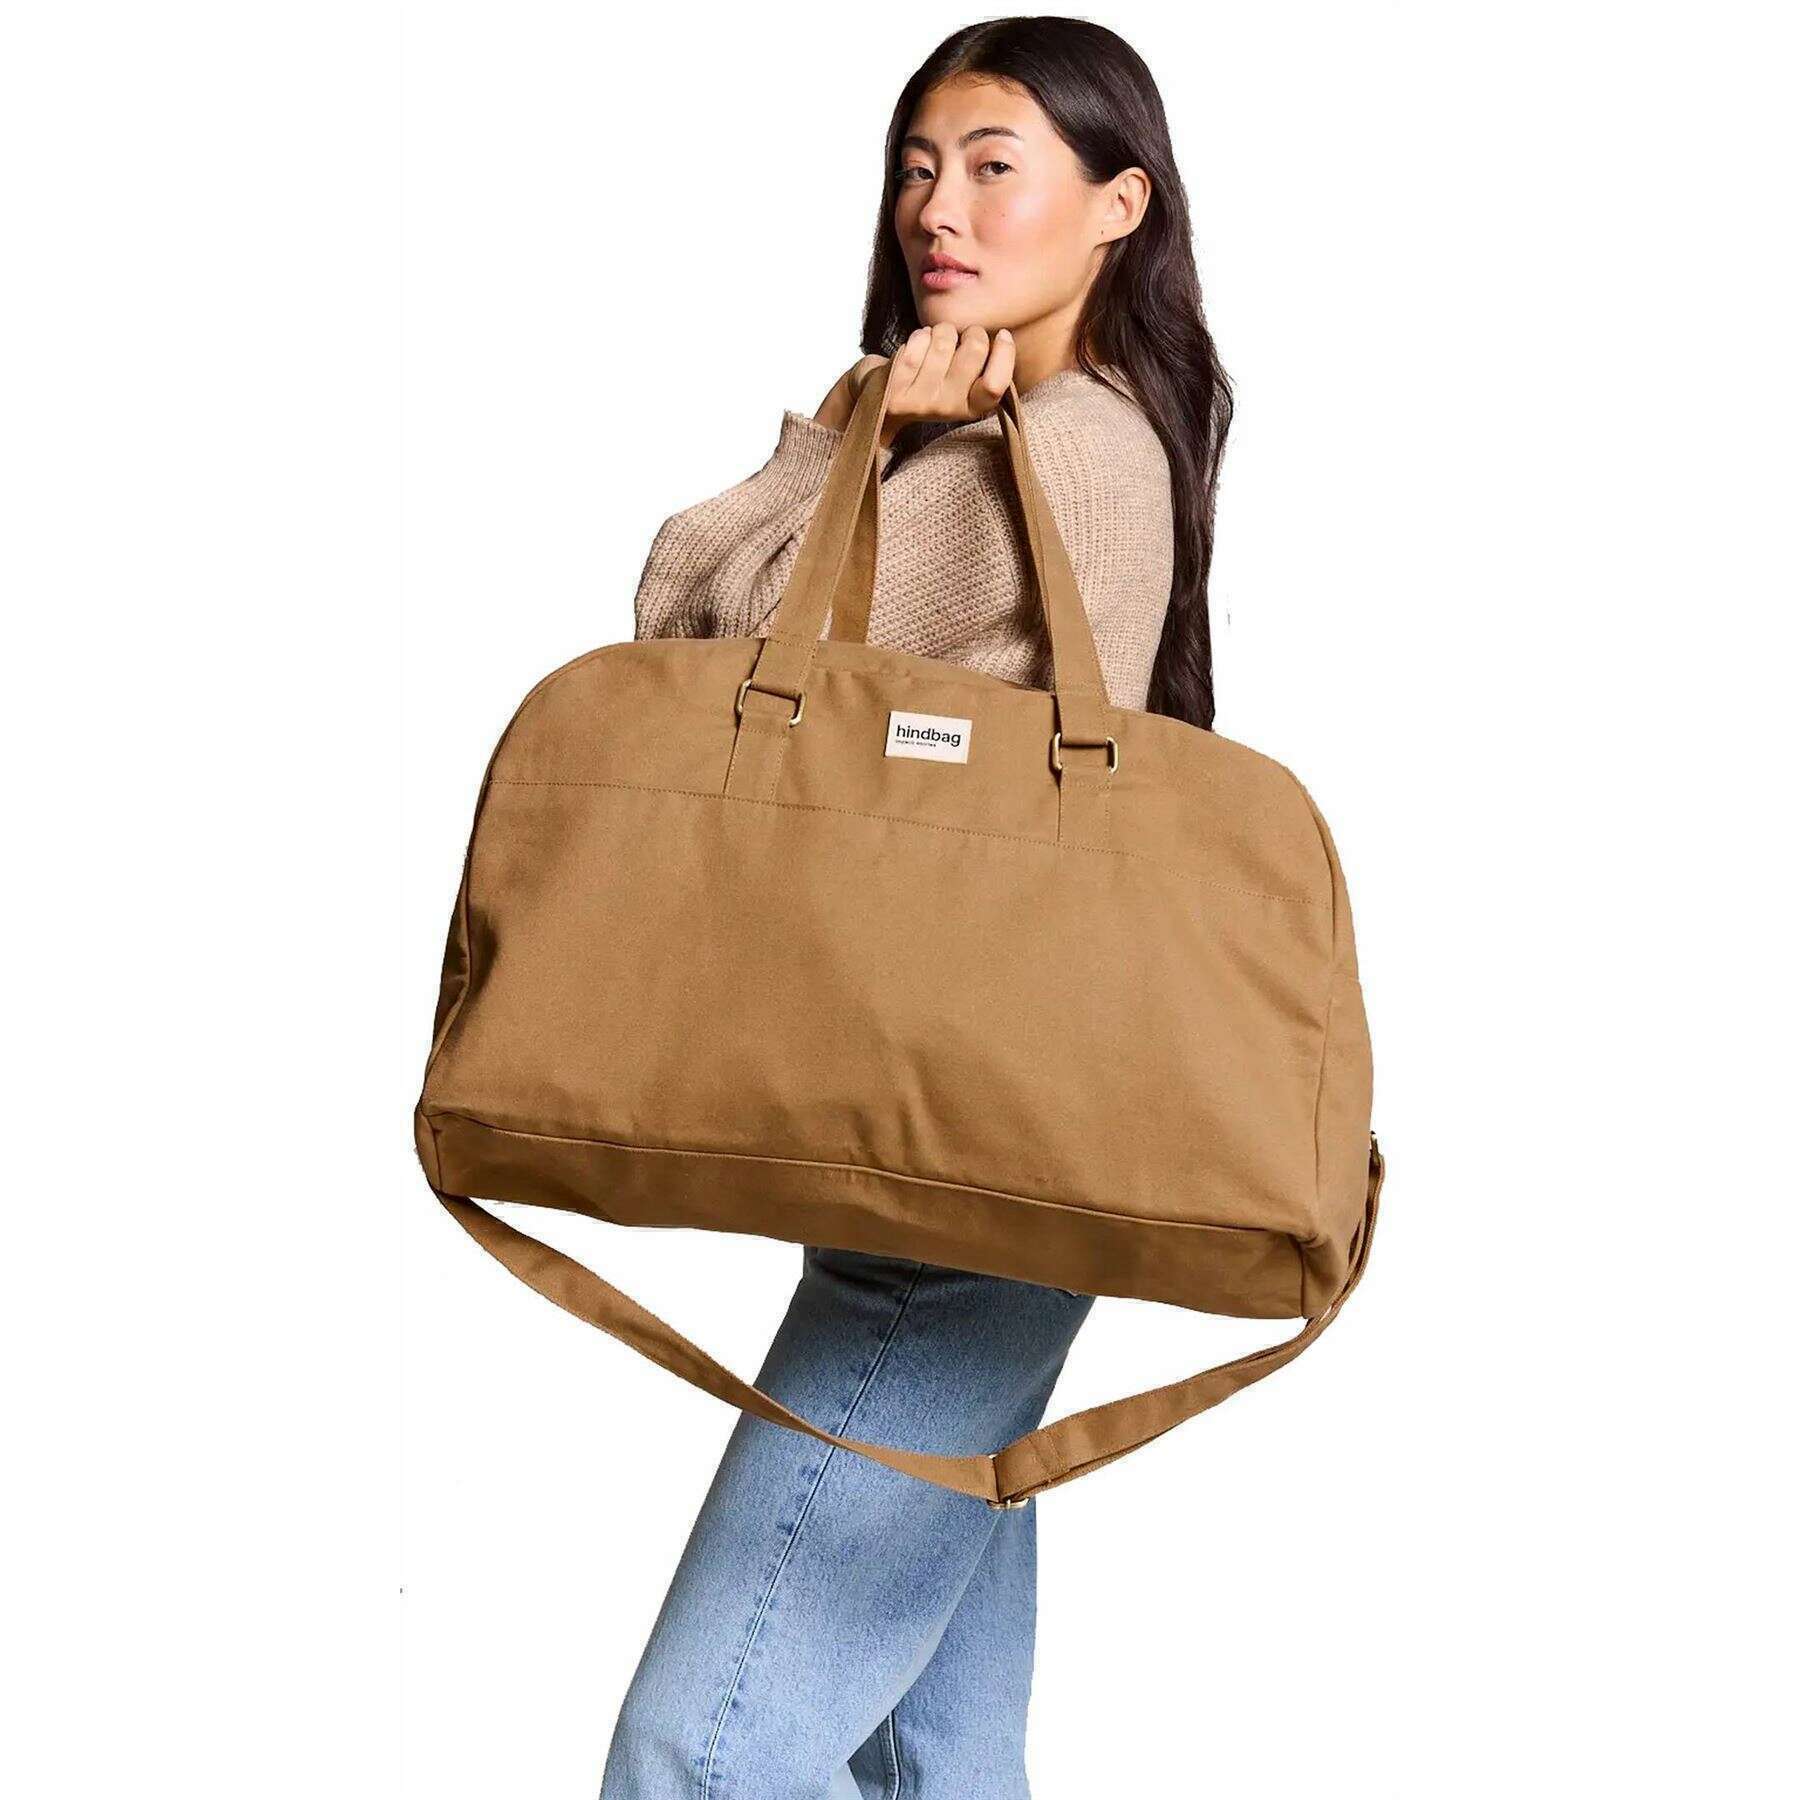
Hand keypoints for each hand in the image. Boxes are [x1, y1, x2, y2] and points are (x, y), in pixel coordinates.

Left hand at [812, 323, 1015, 444]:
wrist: (879, 401)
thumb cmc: (928, 382)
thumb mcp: (961, 382)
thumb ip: (983, 365)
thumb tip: (1004, 337)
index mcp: (970, 408)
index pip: (996, 385)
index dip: (1004, 354)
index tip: (1002, 336)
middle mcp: (947, 408)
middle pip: (974, 349)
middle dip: (969, 331)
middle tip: (958, 339)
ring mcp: (920, 399)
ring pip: (944, 338)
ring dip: (939, 331)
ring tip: (932, 346)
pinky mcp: (896, 386)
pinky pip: (919, 339)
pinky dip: (918, 335)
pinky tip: (915, 349)